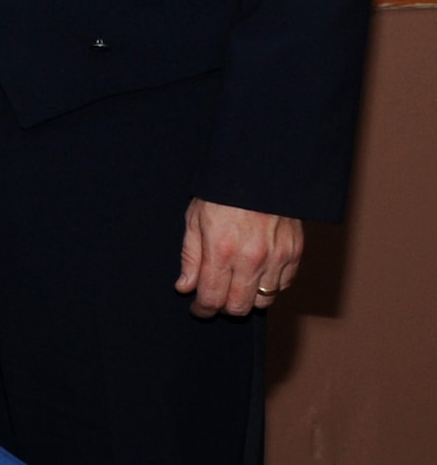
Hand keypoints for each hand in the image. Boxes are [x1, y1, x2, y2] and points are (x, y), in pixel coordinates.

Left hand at [175, 197, 303, 317]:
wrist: (258, 171)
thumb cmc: (221, 193)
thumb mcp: (195, 218)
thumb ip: (190, 256)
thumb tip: (185, 287)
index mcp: (221, 250)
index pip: (212, 298)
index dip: (203, 309)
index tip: (198, 308)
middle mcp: (251, 259)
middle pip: (239, 306)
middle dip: (224, 307)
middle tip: (216, 298)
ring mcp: (276, 258)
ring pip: (263, 301)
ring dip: (248, 299)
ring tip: (236, 285)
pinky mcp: (295, 254)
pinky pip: (283, 285)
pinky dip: (269, 286)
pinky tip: (257, 274)